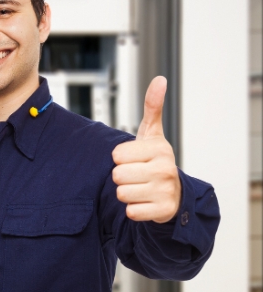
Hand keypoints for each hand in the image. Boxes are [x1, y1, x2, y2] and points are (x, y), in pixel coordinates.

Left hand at [112, 76, 181, 223]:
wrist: (174, 193)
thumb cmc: (155, 160)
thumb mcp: (152, 134)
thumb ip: (152, 107)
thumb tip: (160, 79)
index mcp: (159, 149)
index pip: (117, 155)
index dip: (120, 158)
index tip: (133, 158)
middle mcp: (166, 169)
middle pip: (117, 175)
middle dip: (122, 177)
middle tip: (136, 175)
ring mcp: (166, 191)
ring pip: (122, 194)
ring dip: (126, 193)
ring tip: (140, 187)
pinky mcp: (163, 211)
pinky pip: (131, 212)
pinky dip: (134, 209)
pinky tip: (145, 202)